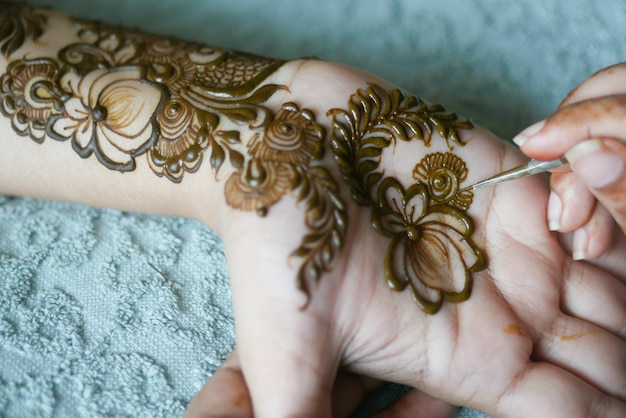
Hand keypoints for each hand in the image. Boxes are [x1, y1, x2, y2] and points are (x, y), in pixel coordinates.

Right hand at [188, 62, 625, 416]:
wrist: (278, 150)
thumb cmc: (275, 249)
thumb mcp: (281, 356)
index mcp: (464, 362)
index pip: (571, 410)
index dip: (603, 407)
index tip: (605, 391)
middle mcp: (499, 310)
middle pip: (610, 350)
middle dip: (623, 341)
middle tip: (576, 306)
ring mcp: (514, 249)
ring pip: (616, 282)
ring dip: (623, 274)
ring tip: (577, 248)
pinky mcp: (516, 188)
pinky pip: (595, 211)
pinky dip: (606, 211)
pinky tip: (572, 206)